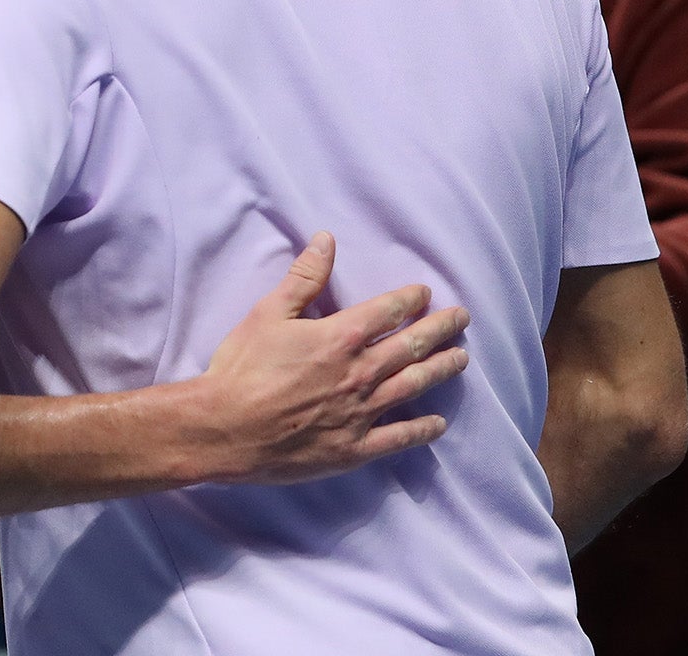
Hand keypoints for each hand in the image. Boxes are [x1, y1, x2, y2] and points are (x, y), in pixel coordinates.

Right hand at [191, 232, 469, 484]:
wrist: (225, 428)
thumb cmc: (243, 367)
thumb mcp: (268, 313)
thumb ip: (304, 277)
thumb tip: (326, 239)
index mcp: (341, 337)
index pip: (388, 311)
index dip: (410, 299)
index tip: (425, 293)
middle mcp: (360, 373)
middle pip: (412, 346)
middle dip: (440, 329)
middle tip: (462, 319)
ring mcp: (362, 413)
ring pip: (414, 386)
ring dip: (441, 370)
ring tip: (461, 359)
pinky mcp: (355, 447)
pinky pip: (399, 438)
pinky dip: (422, 430)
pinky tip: (438, 423)